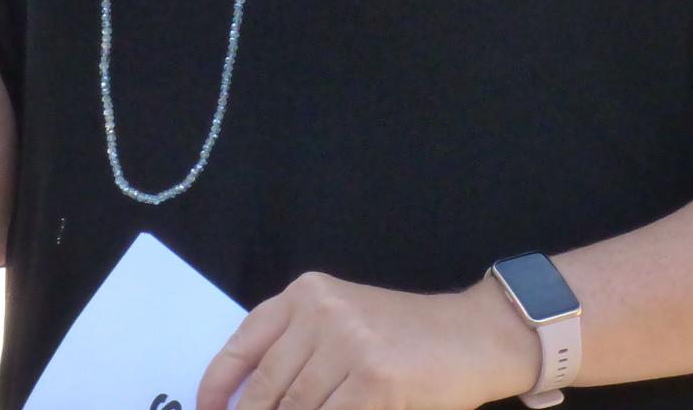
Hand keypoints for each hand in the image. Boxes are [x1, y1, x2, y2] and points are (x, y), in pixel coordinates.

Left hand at [196, 273, 537, 409]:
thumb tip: (250, 400)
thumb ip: (297, 348)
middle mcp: (323, 312)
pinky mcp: (377, 382)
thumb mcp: (343, 319)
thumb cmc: (406, 336)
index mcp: (307, 293)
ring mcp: (350, 346)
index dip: (219, 385)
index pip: (245, 342)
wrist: (473, 335)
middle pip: (268, 388)